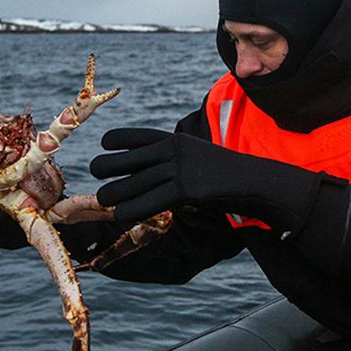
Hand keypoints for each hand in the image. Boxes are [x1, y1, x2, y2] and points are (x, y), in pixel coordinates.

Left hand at [90, 128, 322, 233]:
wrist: (255, 182)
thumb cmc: (226, 175)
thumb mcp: (198, 158)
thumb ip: (174, 161)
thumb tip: (150, 172)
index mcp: (176, 140)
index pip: (138, 136)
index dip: (117, 140)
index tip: (103, 145)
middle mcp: (174, 151)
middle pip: (129, 158)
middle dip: (107, 165)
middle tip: (95, 172)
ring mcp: (180, 169)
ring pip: (136, 182)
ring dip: (114, 192)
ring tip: (102, 198)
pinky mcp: (186, 189)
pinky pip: (152, 201)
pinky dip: (133, 208)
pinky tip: (120, 213)